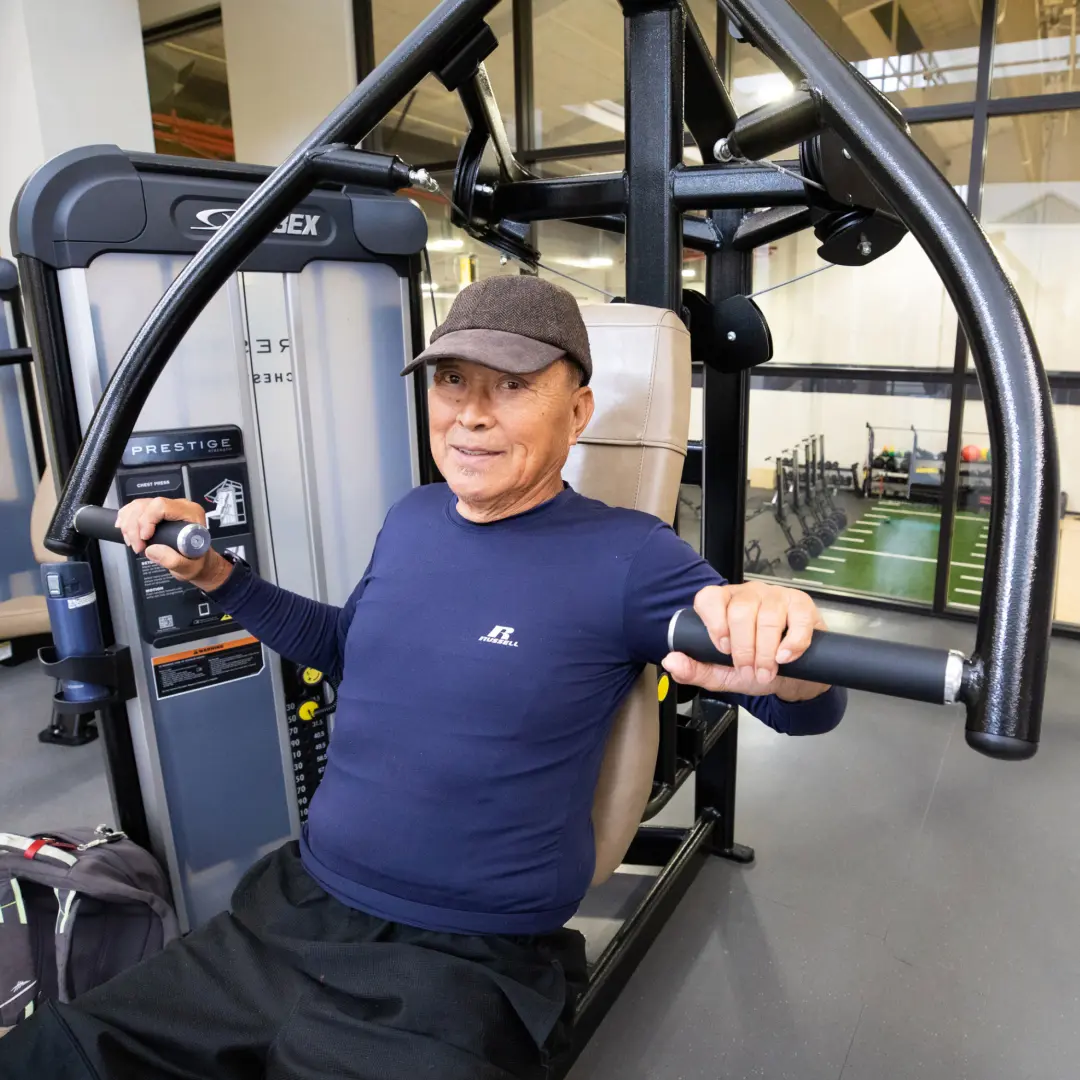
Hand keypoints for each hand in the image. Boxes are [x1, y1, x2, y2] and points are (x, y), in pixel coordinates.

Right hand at [114, 497, 230, 591]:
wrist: (196, 560)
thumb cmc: (196, 561)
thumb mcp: (189, 567)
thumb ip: (173, 561)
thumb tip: (151, 549)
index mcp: (191, 514)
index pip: (162, 506)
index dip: (148, 520)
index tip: (145, 538)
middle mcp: (179, 507)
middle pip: (146, 505)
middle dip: (134, 527)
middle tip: (137, 547)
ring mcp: (167, 507)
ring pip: (138, 506)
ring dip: (128, 525)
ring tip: (133, 543)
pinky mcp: (156, 512)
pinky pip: (136, 508)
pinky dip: (126, 519)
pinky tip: (125, 531)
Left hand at [663, 581, 828, 701]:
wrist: (793, 677)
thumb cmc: (756, 668)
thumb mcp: (721, 674)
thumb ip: (695, 669)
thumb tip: (671, 660)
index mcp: (724, 604)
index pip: (709, 598)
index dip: (714, 624)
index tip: (722, 649)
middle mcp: (748, 595)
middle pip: (739, 611)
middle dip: (743, 648)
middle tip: (748, 670)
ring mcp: (776, 597)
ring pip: (767, 616)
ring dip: (765, 651)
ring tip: (766, 671)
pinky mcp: (801, 605)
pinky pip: (796, 620)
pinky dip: (791, 642)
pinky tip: (785, 657)